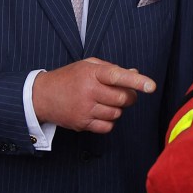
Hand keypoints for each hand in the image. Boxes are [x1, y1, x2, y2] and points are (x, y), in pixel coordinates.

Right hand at [32, 57, 154, 132]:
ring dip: (117, 109)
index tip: (151, 86)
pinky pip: (108, 126)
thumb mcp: (87, 66)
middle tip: (121, 93)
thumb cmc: (68, 78)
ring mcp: (85, 109)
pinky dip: (109, 121)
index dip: (136, 82)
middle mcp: (88, 90)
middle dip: (128, 96)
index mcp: (91, 72)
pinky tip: (99, 112)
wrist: (41, 96)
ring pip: (117, 114)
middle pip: (123, 98)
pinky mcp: (82, 123)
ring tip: (104, 101)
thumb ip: (112, 69)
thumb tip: (135, 75)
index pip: (117, 76)